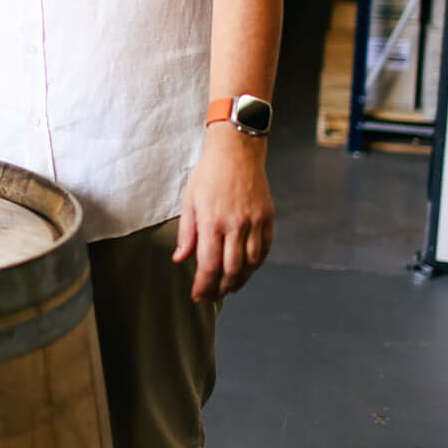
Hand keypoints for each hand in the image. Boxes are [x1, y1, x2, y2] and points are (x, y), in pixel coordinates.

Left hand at [173, 127, 274, 302]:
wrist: (237, 151)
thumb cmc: (210, 174)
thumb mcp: (190, 201)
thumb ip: (187, 233)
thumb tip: (180, 259)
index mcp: (212, 222)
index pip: (209, 265)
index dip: (203, 286)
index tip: (198, 295)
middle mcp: (235, 225)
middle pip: (231, 270)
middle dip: (221, 289)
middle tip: (213, 296)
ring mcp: (254, 222)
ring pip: (250, 263)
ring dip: (240, 280)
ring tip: (230, 288)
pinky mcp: (267, 218)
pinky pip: (264, 249)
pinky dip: (256, 264)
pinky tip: (247, 270)